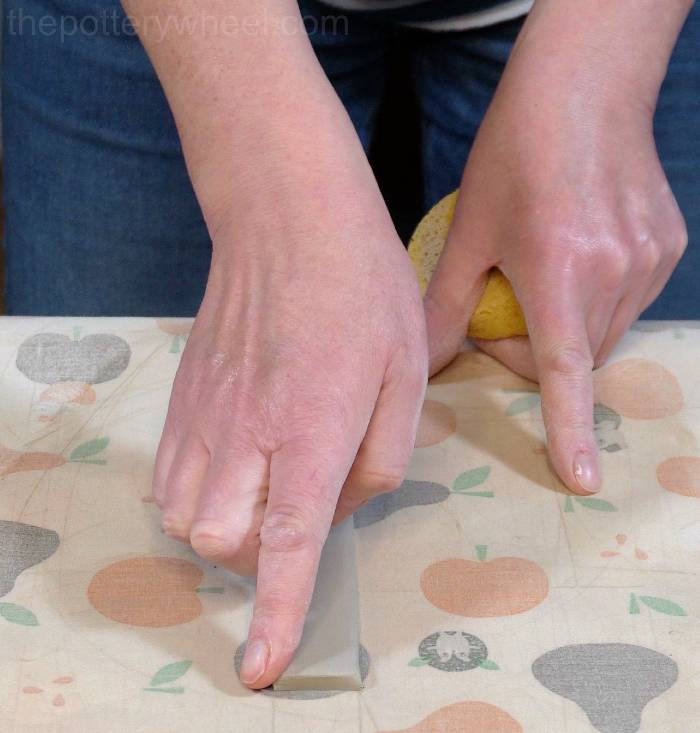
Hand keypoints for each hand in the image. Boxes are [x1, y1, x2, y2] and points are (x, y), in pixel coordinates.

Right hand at [152, 164, 426, 687]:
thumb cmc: (362, 287)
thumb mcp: (408, 370)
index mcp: (312, 425)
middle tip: (298, 513)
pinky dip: (201, 493)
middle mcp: (245, 429)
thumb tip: (340, 503)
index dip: (277, 610)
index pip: (287, 541)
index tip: (260, 664)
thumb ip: (383, 457)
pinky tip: (238, 459)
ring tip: (268, 482)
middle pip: (218, 542)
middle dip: (255, 561)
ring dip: (225, 527)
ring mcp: (204, 412)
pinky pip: (172, 475)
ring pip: (185, 516)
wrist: (287, 220)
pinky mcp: (184, 396)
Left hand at [424, 9, 686, 494]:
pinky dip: (595, 299)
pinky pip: (628, 300)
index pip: (564, 371)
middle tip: (505, 308)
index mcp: (559, 271)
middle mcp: (615, 273)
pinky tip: (576, 254)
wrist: (585, 87)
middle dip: (534, 355)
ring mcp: (650, 260)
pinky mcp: (669, 246)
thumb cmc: (515, 154)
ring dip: (566, 329)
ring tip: (541, 277)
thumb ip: (446, 304)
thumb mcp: (469, 229)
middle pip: (574, 357)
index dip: (570, 431)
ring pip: (604, 333)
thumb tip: (427, 363)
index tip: (582, 483)